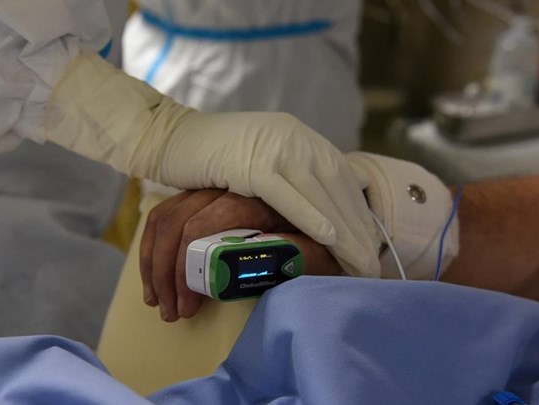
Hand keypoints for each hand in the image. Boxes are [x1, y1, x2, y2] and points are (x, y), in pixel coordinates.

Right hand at [46, 54, 380, 277]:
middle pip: (335, 186)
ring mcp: (272, 145)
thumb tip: (311, 204)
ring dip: (344, 229)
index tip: (369, 243)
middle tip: (371, 262)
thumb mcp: (255, 161)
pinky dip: (311, 216)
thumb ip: (283, 175)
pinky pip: (287, 193)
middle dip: (357, 226)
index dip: (356, 211)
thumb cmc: (207, 157)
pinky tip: (330, 238)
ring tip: (359, 261)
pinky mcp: (250, 161)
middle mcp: (292, 136)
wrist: (167, 136)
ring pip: (319, 191)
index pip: (338, 176)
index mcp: (296, 135)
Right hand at [140, 190, 341, 321]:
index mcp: (257, 197)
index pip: (203, 225)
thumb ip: (291, 256)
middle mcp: (229, 185)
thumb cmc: (325, 242)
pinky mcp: (204, 195)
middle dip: (166, 273)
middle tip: (172, 312)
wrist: (329, 220)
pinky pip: (166, 214)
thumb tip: (248, 266)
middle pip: (177, 222)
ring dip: (154, 262)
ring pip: (165, 217)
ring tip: (159, 302)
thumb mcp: (318, 254)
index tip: (188, 306)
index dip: (187, 268)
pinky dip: (153, 247)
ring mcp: (213, 187)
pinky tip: (154, 277)